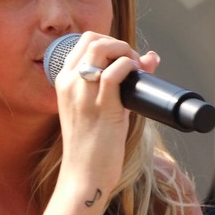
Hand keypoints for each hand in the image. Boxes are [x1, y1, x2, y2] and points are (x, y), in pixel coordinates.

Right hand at [53, 32, 159, 193]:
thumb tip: (150, 57)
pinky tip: (137, 77)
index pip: (83, 42)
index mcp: (63, 81)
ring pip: (101, 49)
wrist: (84, 174)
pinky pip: (115, 72)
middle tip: (132, 63)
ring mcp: (83, 94)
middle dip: (118, 44)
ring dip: (125, 52)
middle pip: (93, 40)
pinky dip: (130, 67)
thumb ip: (119, 82)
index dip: (108, 42)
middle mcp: (70, 83)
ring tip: (135, 69)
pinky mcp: (102, 107)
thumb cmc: (91, 143)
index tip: (123, 58)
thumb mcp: (98, 107)